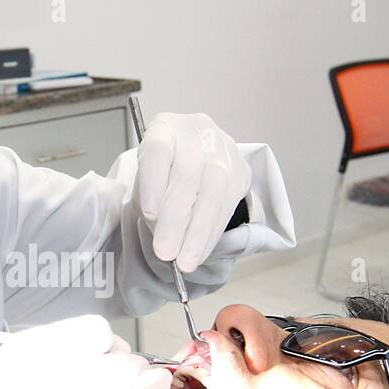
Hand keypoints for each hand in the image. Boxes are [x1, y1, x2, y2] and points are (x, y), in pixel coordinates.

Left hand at [135, 112, 251, 272]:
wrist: (195, 158)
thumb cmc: (163, 172)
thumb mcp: (147, 179)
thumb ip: (151, 200)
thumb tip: (164, 235)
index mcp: (166, 127)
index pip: (159, 151)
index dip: (154, 183)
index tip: (149, 215)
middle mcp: (198, 131)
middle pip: (188, 177)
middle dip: (176, 221)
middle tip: (165, 252)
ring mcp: (224, 148)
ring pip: (213, 194)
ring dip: (198, 234)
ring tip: (185, 262)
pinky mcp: (241, 170)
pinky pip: (228, 206)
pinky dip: (212, 234)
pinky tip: (200, 251)